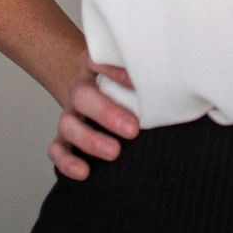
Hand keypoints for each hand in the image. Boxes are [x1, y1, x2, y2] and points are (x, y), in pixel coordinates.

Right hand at [48, 49, 139, 178]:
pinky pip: (57, 150)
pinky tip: (84, 172)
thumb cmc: (122, 87)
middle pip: (83, 95)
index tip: (137, 82)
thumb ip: (143, 76)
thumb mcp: (129, 74)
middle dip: (107, 113)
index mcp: (94, 68)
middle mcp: (79, 89)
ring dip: (91, 139)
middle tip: (132, 129)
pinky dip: (67, 162)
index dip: (113, 70)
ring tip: (114, 152)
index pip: (96, 60)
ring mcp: (69, 114)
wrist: (98, 95)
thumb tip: (176, 83)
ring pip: (68, 124)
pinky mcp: (63, 138)